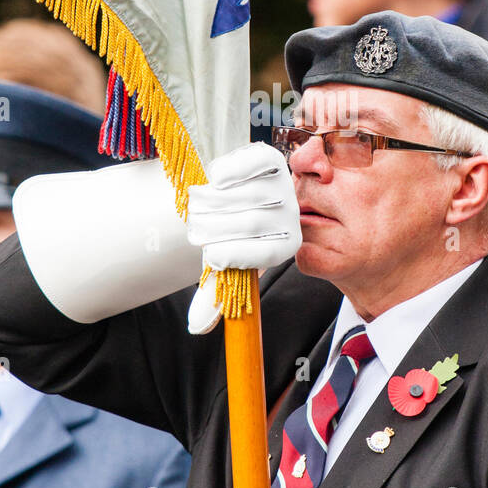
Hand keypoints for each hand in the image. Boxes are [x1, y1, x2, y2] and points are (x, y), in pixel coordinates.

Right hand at [186, 143, 301, 333]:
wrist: (248, 192)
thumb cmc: (236, 232)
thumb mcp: (229, 261)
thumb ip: (215, 290)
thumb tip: (198, 327)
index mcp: (286, 245)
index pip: (261, 255)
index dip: (231, 255)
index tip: (211, 255)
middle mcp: (290, 216)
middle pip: (250, 224)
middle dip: (214, 227)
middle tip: (196, 226)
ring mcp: (283, 186)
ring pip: (246, 196)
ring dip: (213, 201)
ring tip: (197, 205)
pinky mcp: (271, 160)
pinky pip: (250, 164)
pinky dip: (229, 170)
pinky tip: (215, 179)